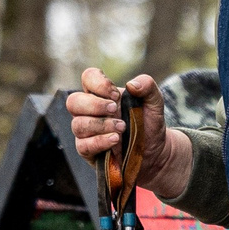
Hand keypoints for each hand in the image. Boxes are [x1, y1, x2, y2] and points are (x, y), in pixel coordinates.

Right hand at [67, 67, 193, 200]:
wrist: (155, 151)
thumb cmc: (148, 123)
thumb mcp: (155, 102)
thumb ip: (147, 86)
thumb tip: (132, 84)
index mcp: (101, 94)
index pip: (88, 78)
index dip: (98, 83)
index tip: (116, 95)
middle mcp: (89, 111)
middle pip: (73, 101)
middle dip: (95, 105)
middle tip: (115, 110)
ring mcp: (86, 131)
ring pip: (78, 125)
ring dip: (101, 125)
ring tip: (122, 128)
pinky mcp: (88, 151)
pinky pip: (83, 146)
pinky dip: (100, 142)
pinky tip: (115, 140)